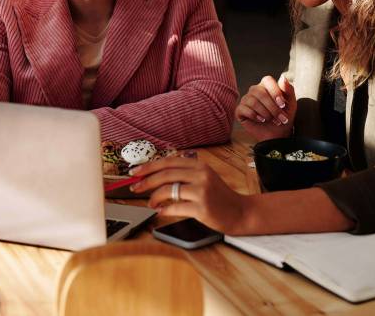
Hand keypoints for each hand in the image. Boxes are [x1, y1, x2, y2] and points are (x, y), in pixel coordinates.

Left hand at [129, 156, 249, 233]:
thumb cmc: (218, 196)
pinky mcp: (202, 208)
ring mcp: (202, 191)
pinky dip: (164, 210)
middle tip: (135, 187)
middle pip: (166, 174)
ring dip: (154, 197)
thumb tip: (155, 175)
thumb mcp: (204, 177)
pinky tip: (161, 212)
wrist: (239, 212)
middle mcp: (201, 175)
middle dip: (146, 181)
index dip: (149, 166)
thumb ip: (185, 174)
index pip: (168, 161)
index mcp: (199, 165)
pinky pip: (175, 207)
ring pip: (168, 190)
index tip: (135, 172)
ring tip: (150, 203)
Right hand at [235, 74, 295, 139]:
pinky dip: (254, 115)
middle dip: (272, 107)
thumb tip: (283, 77)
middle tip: (280, 118)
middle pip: (260, 92)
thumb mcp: (291, 104)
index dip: (275, 91)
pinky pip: (243, 108)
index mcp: (266, 86)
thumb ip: (289, 89)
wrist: (278, 135)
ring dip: (265, 113)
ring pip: (252, 101)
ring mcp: (246, 100)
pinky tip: (261, 120)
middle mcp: (254, 91)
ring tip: (272, 120)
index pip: (267, 80)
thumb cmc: (284, 117)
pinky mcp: (239, 111)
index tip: (283, 105)